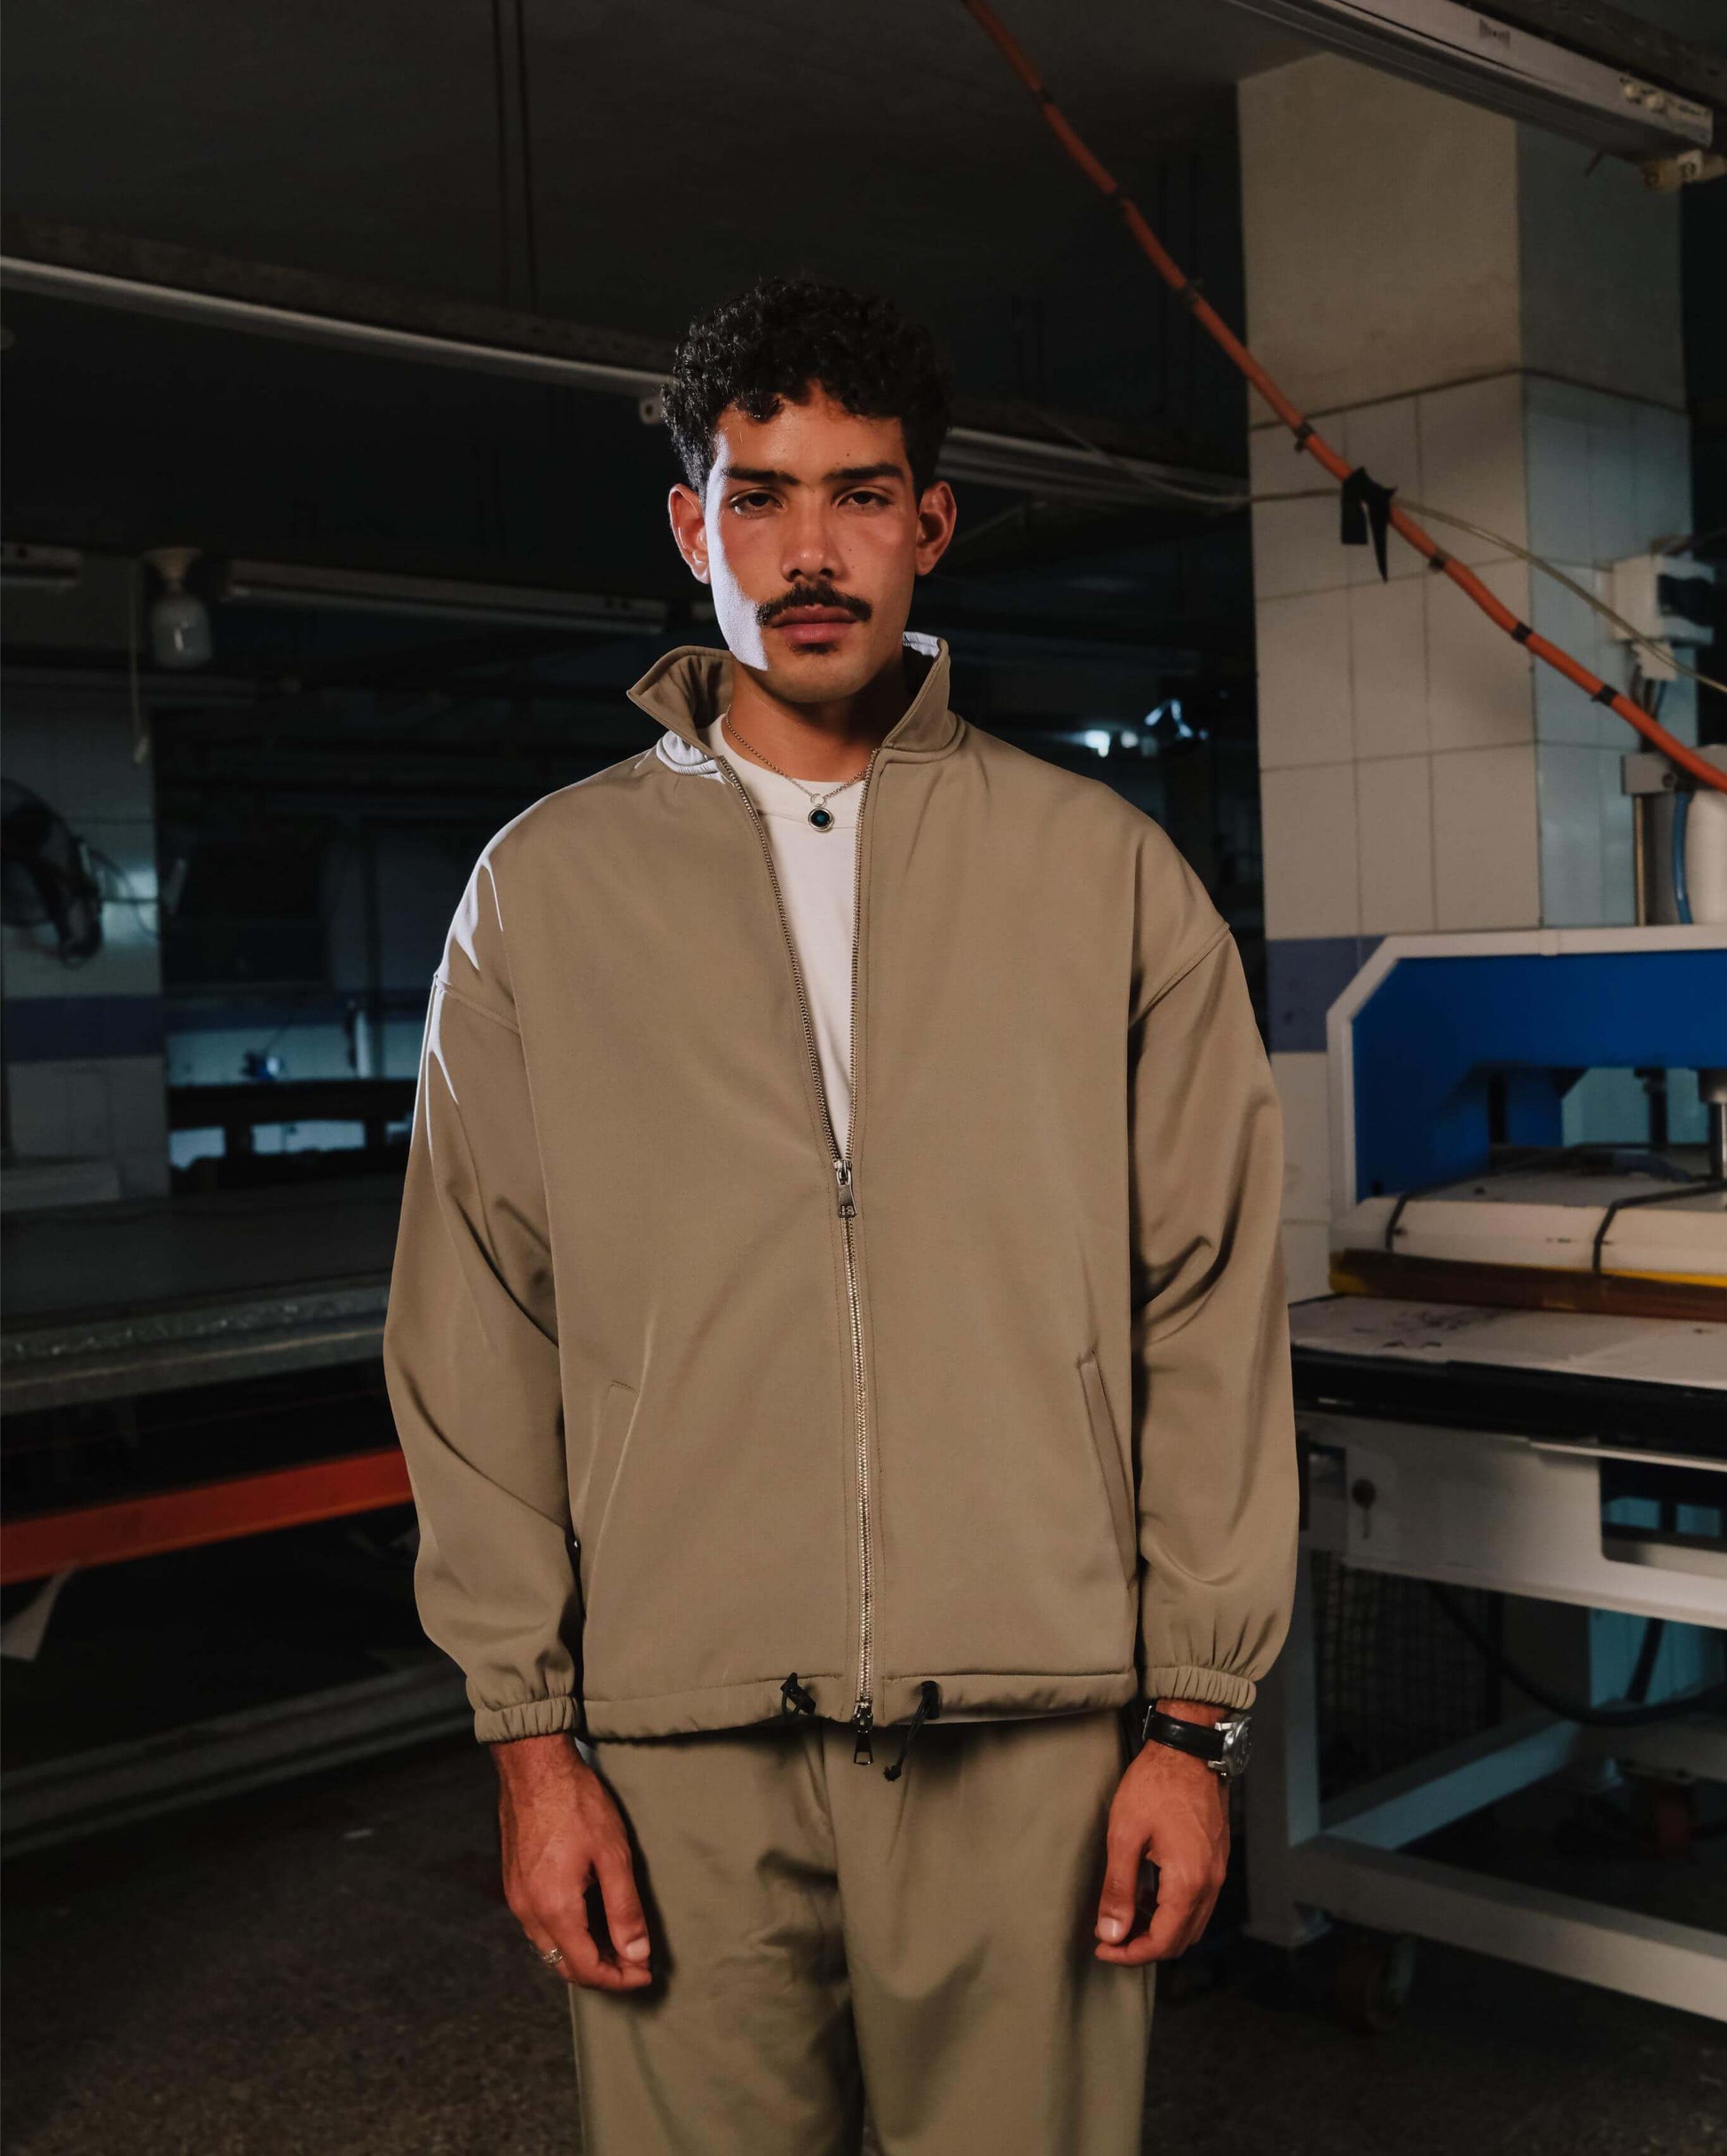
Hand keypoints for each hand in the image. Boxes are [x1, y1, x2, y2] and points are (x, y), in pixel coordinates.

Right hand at [494, 1734, 652, 1990]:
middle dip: (602, 1972)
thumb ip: (624, 1909)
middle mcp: (528, 1911)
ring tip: (618, 1941)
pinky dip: (566, 1934)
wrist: (533, 1765)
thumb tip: (637, 1954)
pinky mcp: (514, 1882)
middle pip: (564, 1965)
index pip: (586, 1968)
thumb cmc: (575, 1802)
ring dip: (583, 1953)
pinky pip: (539, 1926)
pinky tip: (589, 1917)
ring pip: (549, 1948)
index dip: (619, 1979)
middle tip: (635, 1962)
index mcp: (554, 1909)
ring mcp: (516, 1897)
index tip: (646, 1973)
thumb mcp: (612, 1854)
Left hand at [1094, 1701, 1230, 1963]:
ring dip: (1159, 1929)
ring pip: (1191, 1923)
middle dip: (1144, 1947)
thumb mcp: (1125, 1835)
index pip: (1163, 1942)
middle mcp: (1210, 1884)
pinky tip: (1146, 1893)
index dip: (1130, 1954)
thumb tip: (1111, 1934)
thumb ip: (1119, 1889)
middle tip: (1110, 1937)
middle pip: (1180, 1940)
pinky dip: (1172, 1909)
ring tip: (1124, 1916)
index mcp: (1189, 1882)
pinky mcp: (1216, 1859)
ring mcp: (1217, 1872)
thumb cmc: (1155, 1784)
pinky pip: (1197, 1901)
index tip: (1103, 1948)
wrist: (1189, 1748)